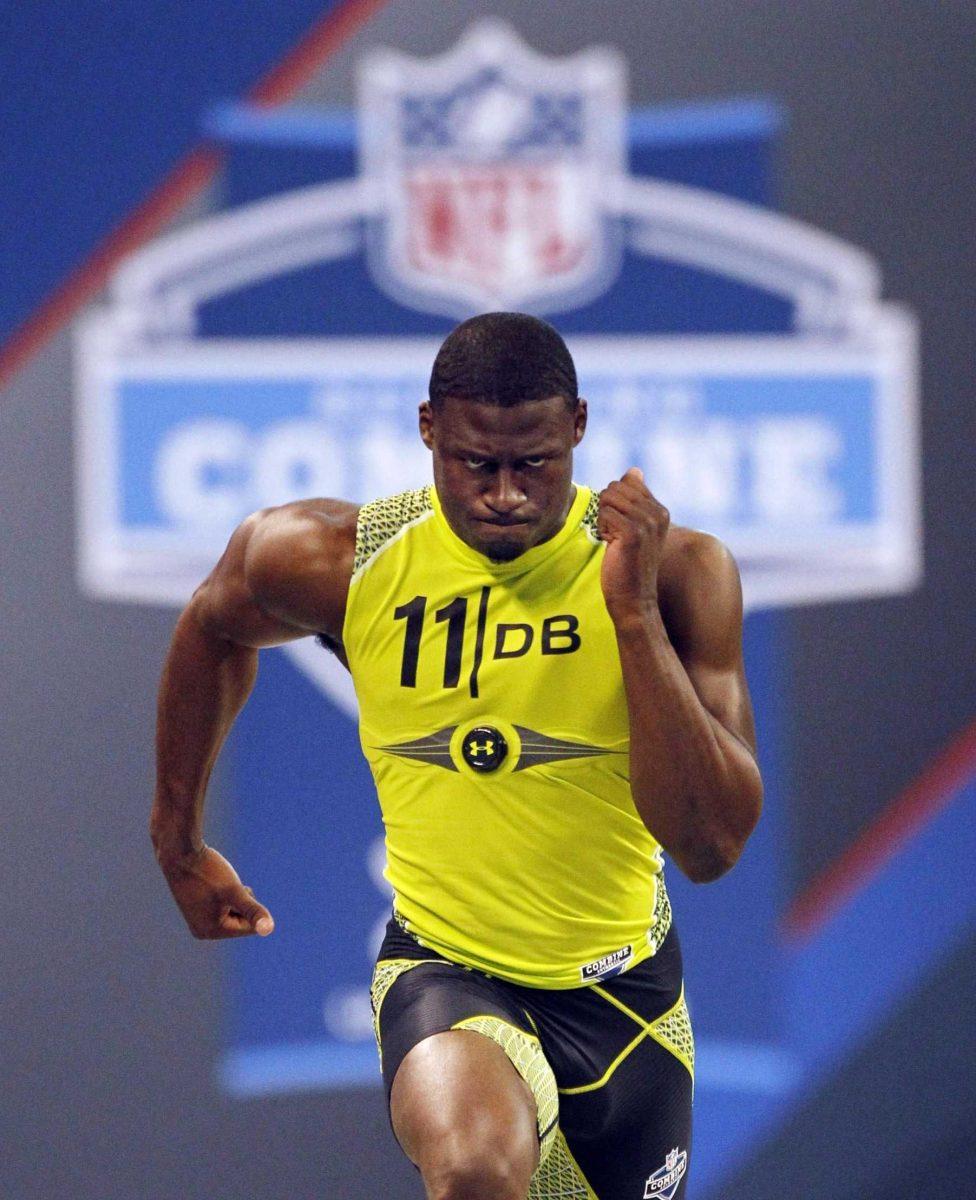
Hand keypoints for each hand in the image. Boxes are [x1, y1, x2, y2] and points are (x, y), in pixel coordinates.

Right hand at [159, 844, 274, 939]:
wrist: (180, 853)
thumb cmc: (208, 872)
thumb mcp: (235, 891)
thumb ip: (253, 911)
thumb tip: (269, 929)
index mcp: (212, 931)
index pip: (248, 927)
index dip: (248, 904)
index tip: (232, 890)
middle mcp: (203, 931)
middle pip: (240, 920)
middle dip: (240, 901)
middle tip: (223, 886)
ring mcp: (198, 921)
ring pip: (232, 911)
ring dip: (233, 896)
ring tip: (216, 883)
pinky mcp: (196, 910)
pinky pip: (222, 906)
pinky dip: (223, 894)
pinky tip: (211, 883)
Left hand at [598, 467, 669, 623]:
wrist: (634, 599)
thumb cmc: (629, 565)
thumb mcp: (636, 527)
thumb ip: (635, 498)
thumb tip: (634, 471)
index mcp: (660, 510)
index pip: (626, 483)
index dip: (615, 505)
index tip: (623, 530)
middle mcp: (658, 513)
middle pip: (615, 488)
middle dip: (607, 510)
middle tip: (617, 536)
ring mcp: (647, 522)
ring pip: (607, 499)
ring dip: (604, 520)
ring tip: (615, 541)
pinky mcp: (632, 533)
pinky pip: (604, 514)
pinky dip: (602, 529)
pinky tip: (612, 546)